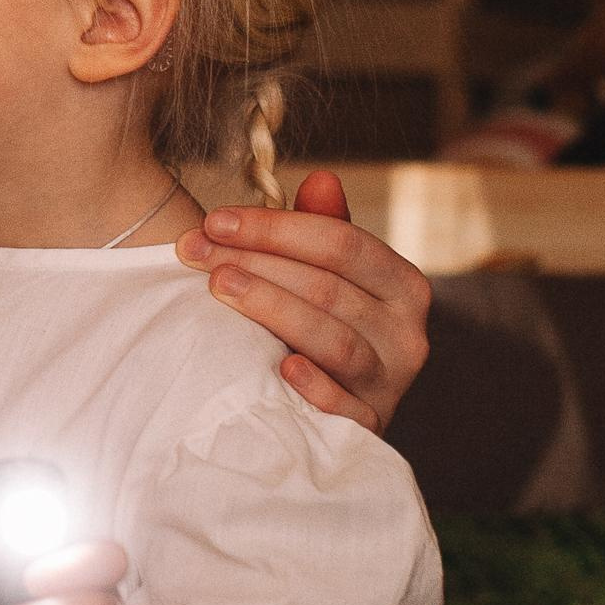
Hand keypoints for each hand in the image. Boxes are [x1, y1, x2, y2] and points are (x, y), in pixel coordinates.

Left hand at [177, 170, 429, 433]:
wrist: (345, 412)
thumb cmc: (328, 329)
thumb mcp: (333, 279)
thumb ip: (324, 231)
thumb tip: (321, 178)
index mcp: (403, 285)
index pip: (341, 243)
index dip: (275, 228)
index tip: (214, 220)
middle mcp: (408, 333)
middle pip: (329, 288)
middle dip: (257, 264)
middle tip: (197, 253)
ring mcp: (390, 383)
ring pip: (334, 339)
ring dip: (273, 308)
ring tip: (220, 287)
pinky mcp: (369, 427)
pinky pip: (345, 406)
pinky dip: (314, 386)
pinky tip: (279, 368)